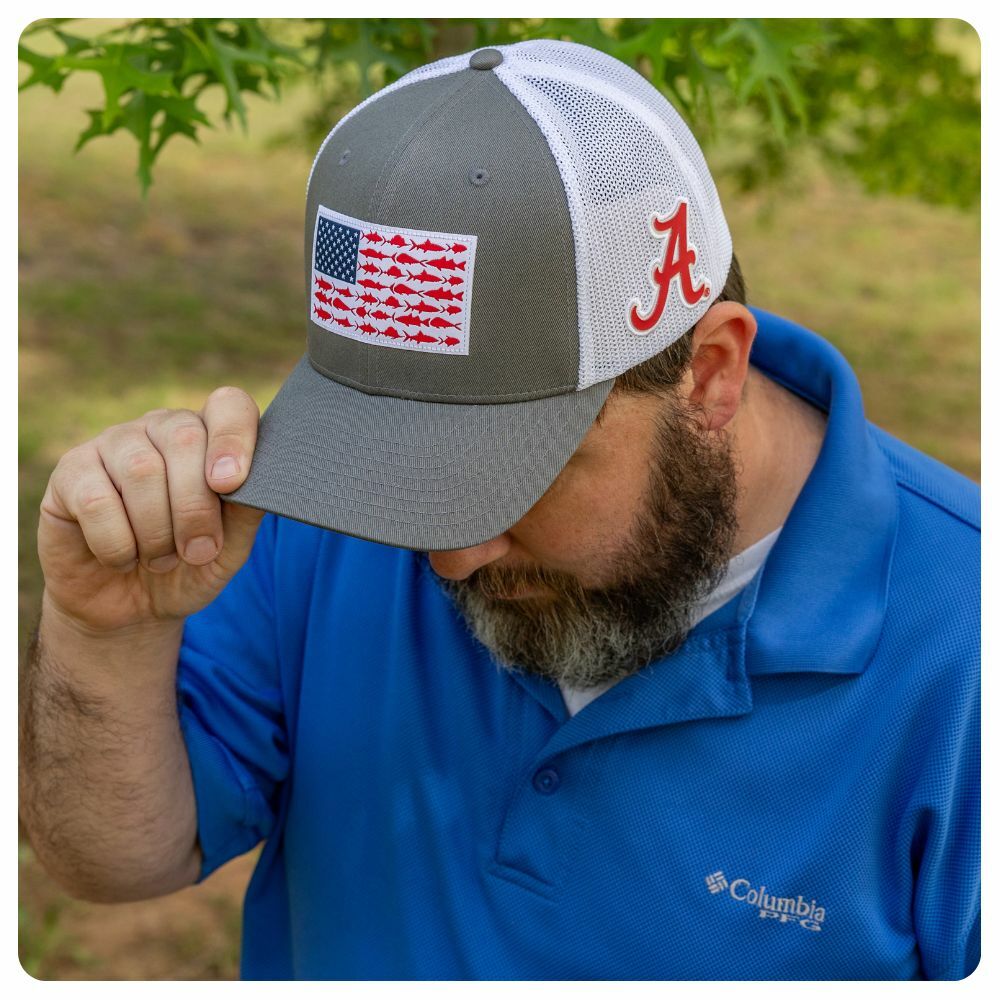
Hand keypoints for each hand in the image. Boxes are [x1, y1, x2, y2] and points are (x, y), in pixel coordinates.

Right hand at [37, 386, 265, 633]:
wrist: (128, 607)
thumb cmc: (187, 569)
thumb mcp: (229, 549)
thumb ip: (246, 513)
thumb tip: (257, 481)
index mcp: (210, 438)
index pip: (228, 406)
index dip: (233, 438)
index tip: (230, 484)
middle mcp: (162, 429)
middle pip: (185, 439)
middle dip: (196, 507)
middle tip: (198, 551)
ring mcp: (114, 444)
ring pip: (141, 470)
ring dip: (158, 532)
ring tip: (161, 560)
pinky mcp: (72, 471)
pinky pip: (97, 500)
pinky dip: (118, 544)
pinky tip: (123, 559)